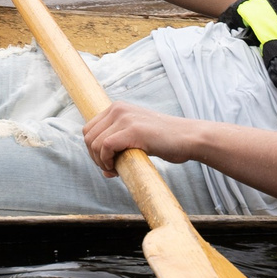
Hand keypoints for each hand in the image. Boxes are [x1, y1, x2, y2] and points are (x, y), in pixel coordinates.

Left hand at [83, 101, 202, 174]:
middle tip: (110, 169)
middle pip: (88, 137)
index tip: (107, 163)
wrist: (188, 138)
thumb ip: (119, 146)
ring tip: (114, 170)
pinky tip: (116, 168)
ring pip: (94, 143)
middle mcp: (118, 109)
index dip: (93, 150)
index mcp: (118, 108)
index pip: (89, 129)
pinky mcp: (132, 130)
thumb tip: (103, 170)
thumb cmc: (166, 141)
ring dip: (100, 162)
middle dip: (95, 157)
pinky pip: (104, 147)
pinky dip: (106, 162)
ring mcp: (124, 118)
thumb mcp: (138, 137)